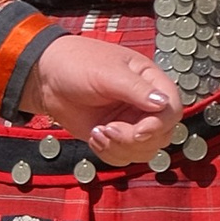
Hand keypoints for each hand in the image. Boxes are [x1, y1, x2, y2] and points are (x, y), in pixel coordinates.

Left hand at [23, 32, 180, 164]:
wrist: (47, 78)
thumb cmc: (77, 64)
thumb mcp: (107, 73)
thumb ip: (135, 89)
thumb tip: (162, 103)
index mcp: (150, 81)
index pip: (172, 108)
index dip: (160, 124)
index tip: (139, 131)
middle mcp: (144, 104)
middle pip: (162, 135)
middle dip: (135, 140)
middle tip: (109, 129)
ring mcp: (130, 122)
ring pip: (145, 150)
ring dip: (121, 148)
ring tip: (99, 131)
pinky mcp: (115, 137)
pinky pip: (124, 157)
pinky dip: (110, 153)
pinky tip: (94, 136)